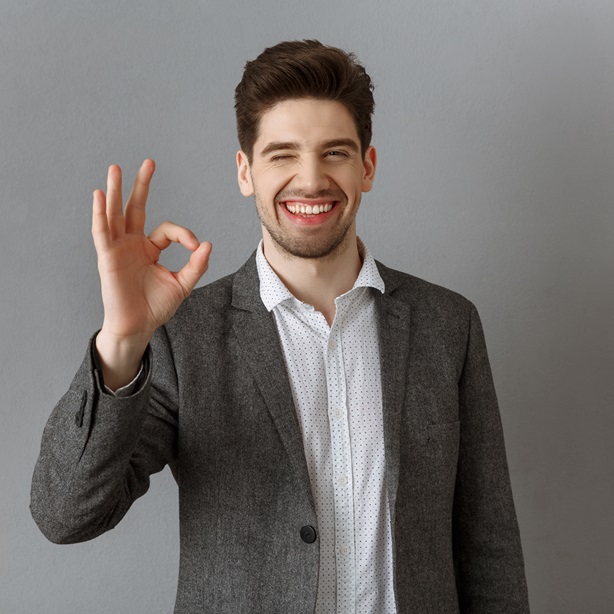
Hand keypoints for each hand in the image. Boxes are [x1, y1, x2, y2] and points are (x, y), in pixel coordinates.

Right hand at [92, 160, 211, 388]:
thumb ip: (196, 265)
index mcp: (149, 249)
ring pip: (115, 214)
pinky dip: (100, 214)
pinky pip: (102, 232)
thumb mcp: (182, 284)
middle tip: (149, 162)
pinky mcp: (108, 257)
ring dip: (116, 191)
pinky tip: (100, 195)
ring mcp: (118, 249)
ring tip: (115, 168)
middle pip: (135, 208)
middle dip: (141, 185)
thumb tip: (208, 244)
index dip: (184, 234)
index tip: (196, 247)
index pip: (166, 229)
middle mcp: (132, 244)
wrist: (138, 326)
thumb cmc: (156, 307)